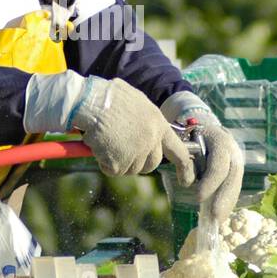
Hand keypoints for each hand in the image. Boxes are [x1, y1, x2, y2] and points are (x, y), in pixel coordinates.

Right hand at [72, 78, 195, 181]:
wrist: (90, 100)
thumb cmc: (109, 97)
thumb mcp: (137, 102)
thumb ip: (147, 120)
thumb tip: (149, 136)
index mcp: (158, 124)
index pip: (179, 151)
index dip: (184, 167)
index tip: (187, 180)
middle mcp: (151, 140)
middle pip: (151, 164)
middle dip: (138, 161)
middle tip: (121, 149)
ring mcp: (136, 152)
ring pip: (130, 169)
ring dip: (118, 160)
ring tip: (107, 140)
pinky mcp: (119, 162)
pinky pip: (112, 170)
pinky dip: (104, 161)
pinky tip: (98, 145)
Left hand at [161, 96, 243, 226]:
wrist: (207, 128)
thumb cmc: (192, 136)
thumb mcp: (187, 141)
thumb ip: (187, 159)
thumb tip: (187, 182)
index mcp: (220, 141)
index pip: (218, 164)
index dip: (210, 182)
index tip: (199, 198)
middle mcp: (233, 151)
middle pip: (232, 177)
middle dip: (224, 198)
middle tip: (215, 217)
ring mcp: (238, 161)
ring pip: (236, 184)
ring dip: (227, 204)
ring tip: (218, 220)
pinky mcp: (237, 171)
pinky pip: (234, 188)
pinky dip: (228, 202)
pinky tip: (221, 215)